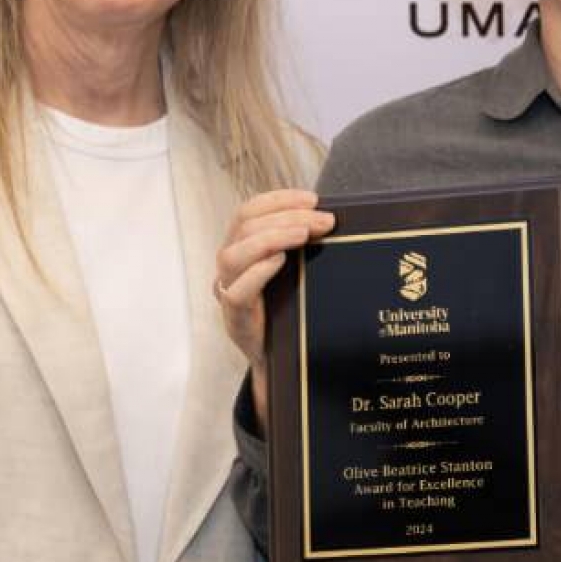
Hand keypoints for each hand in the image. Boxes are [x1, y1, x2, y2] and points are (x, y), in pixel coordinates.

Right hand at [214, 188, 335, 425]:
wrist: (282, 364)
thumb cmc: (290, 310)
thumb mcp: (296, 272)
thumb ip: (302, 245)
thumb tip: (333, 218)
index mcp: (241, 248)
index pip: (248, 211)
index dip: (278, 199)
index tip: (313, 198)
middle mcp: (229, 266)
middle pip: (245, 227)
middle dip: (287, 217)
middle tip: (325, 221)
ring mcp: (227, 292)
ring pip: (234, 254)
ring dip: (272, 238)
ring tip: (304, 235)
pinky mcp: (234, 319)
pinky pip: (236, 292)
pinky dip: (258, 272)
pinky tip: (280, 262)